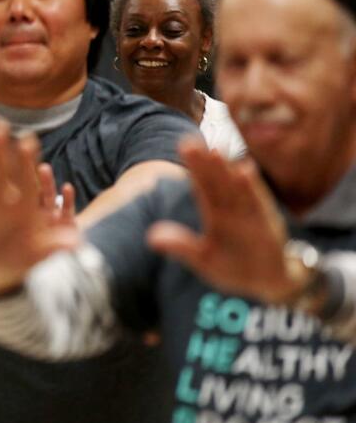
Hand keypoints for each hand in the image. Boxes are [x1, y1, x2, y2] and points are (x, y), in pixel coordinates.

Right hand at [0, 119, 80, 294]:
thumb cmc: (19, 259)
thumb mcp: (36, 255)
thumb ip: (52, 246)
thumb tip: (76, 244)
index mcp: (24, 206)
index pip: (26, 180)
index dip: (27, 162)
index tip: (28, 141)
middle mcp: (3, 199)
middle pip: (3, 170)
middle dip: (1, 149)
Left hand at [147, 139, 295, 303]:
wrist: (270, 281)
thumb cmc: (234, 266)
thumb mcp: (203, 259)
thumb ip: (181, 247)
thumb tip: (151, 238)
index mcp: (215, 214)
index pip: (202, 186)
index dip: (193, 168)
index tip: (182, 147)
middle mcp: (232, 209)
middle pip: (216, 182)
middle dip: (204, 163)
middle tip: (189, 141)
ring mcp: (250, 214)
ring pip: (235, 188)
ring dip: (226, 170)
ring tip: (215, 150)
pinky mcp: (266, 224)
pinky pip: (257, 204)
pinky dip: (251, 188)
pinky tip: (244, 170)